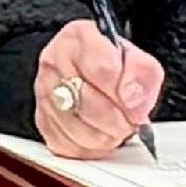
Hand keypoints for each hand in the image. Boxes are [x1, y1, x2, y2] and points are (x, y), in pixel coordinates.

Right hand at [31, 19, 163, 160]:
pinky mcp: (42, 120)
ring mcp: (44, 92)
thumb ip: (142, 74)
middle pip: (87, 102)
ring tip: (116, 127)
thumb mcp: (137, 59)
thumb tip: (133, 103)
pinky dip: (91, 148)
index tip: (138, 105)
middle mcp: (54, 61)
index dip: (125, 92)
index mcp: (78, 38)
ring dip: (106, 136)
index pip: (101, 68)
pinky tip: (100, 134)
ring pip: (78, 129)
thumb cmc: (114, 65)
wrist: (92, 74)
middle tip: (131, 121)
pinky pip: (68, 146)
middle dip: (117, 119)